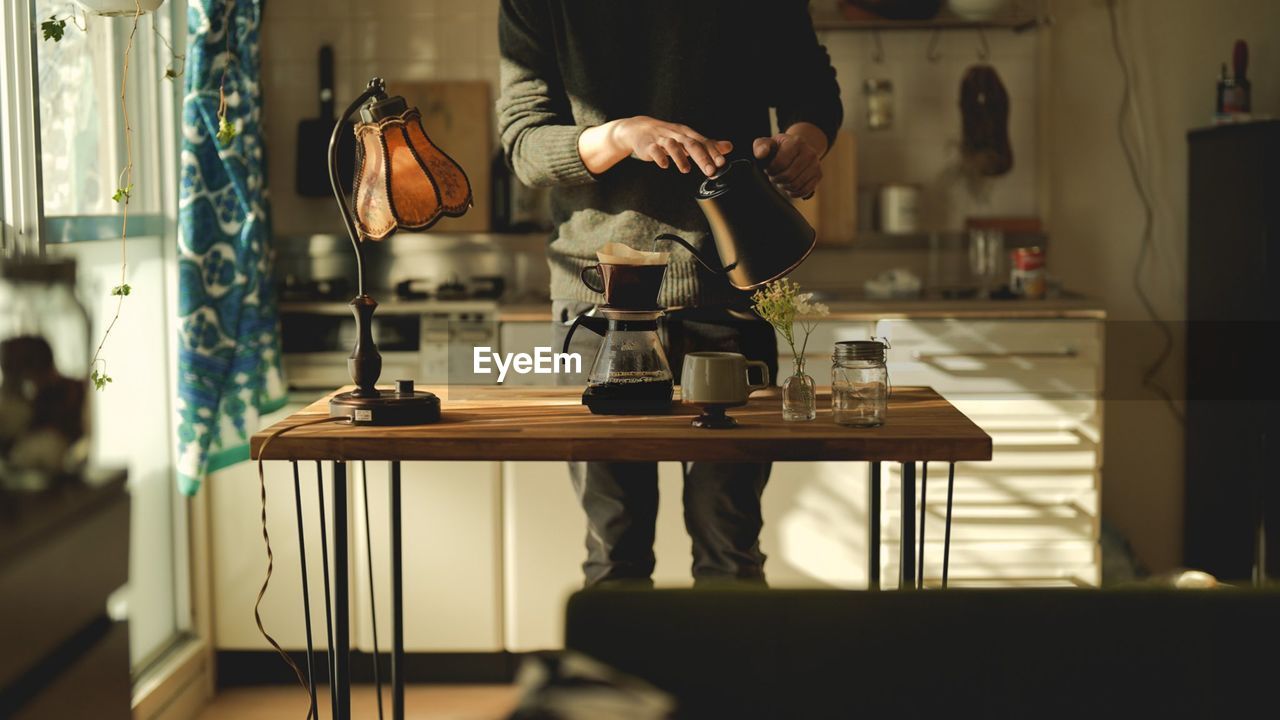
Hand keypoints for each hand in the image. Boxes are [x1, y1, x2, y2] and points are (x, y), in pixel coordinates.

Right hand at [580, 116, 731, 176]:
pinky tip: (664, 165)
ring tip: (686, 169)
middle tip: (711, 170)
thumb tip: (729, 147)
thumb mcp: (687, 139)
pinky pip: (654, 151)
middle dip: (702, 157)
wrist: (639, 130)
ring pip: (673, 146)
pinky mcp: (648, 145)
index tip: (722, 163)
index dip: (713, 152)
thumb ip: (707, 145)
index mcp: (687, 134)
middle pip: (691, 144)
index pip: (703, 142)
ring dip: (680, 158)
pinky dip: (659, 157)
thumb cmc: (667, 137)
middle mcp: (676, 135)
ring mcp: (662, 139)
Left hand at [753, 130, 823, 197]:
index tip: (768, 168)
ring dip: (784, 186)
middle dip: (777, 179)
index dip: (770, 169)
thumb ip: (760, 146)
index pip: (780, 163)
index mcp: (796, 142)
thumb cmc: (779, 148)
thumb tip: (761, 154)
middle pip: (788, 176)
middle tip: (774, 176)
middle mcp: (809, 153)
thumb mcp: (768, 143)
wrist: (797, 149)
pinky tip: (788, 186)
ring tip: (781, 180)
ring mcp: (816, 164)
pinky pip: (804, 191)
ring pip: (796, 185)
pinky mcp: (819, 175)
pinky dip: (793, 192)